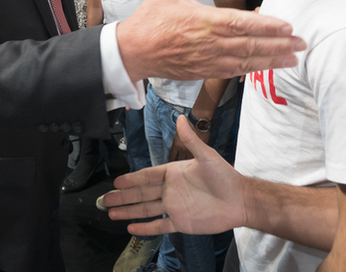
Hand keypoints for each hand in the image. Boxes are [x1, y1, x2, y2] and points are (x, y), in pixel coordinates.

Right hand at [105, 115, 247, 235]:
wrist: (239, 200)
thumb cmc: (225, 176)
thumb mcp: (206, 155)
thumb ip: (190, 139)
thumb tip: (181, 117)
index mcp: (174, 173)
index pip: (148, 176)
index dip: (132, 179)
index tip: (117, 180)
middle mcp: (171, 190)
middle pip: (142, 194)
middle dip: (123, 196)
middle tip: (106, 199)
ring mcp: (175, 207)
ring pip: (146, 210)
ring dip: (129, 211)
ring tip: (112, 213)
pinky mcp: (181, 223)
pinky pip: (159, 226)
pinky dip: (145, 228)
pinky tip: (132, 228)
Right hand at [116, 0, 303, 80]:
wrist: (133, 52)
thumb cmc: (150, 21)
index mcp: (204, 21)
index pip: (241, 24)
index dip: (266, 26)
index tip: (287, 26)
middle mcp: (210, 43)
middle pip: (250, 45)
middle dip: (279, 45)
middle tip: (302, 44)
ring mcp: (208, 60)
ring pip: (246, 61)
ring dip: (272, 60)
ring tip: (293, 58)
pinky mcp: (205, 71)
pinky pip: (234, 72)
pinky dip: (253, 69)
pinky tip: (268, 66)